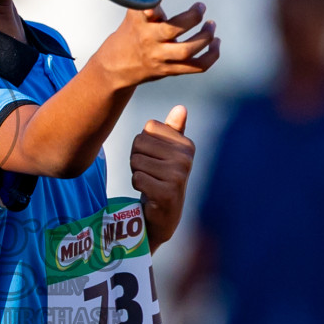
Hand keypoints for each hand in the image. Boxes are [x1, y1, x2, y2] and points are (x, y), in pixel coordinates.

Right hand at [92, 3, 219, 89]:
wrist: (117, 65)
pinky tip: (216, 43)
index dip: (150, 9)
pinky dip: (212, 56)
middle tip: (200, 7)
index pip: (143, 14)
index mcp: (139, 24)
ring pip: (186, 51)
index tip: (153, 6)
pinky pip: (197, 66)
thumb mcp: (134, 13)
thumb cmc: (132, 31)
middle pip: (171, 31)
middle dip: (192, 17)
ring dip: (205, 37)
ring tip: (211, 25)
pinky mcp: (171, 70)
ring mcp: (160, 58)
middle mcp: (149, 40)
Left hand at [132, 105, 193, 249]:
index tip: (154, 159)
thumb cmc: (162, 179)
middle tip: (150, 174)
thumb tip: (181, 108)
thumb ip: (173, 131)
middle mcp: (186, 158)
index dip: (143, 144)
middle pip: (139, 143)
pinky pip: (137, 178)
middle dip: (138, 159)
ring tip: (150, 183)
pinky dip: (138, 186)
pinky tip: (149, 193)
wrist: (164, 216)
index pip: (149, 128)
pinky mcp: (167, 193)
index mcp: (187, 145)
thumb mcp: (169, 154)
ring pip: (136, 160)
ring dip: (137, 173)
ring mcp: (178, 176)